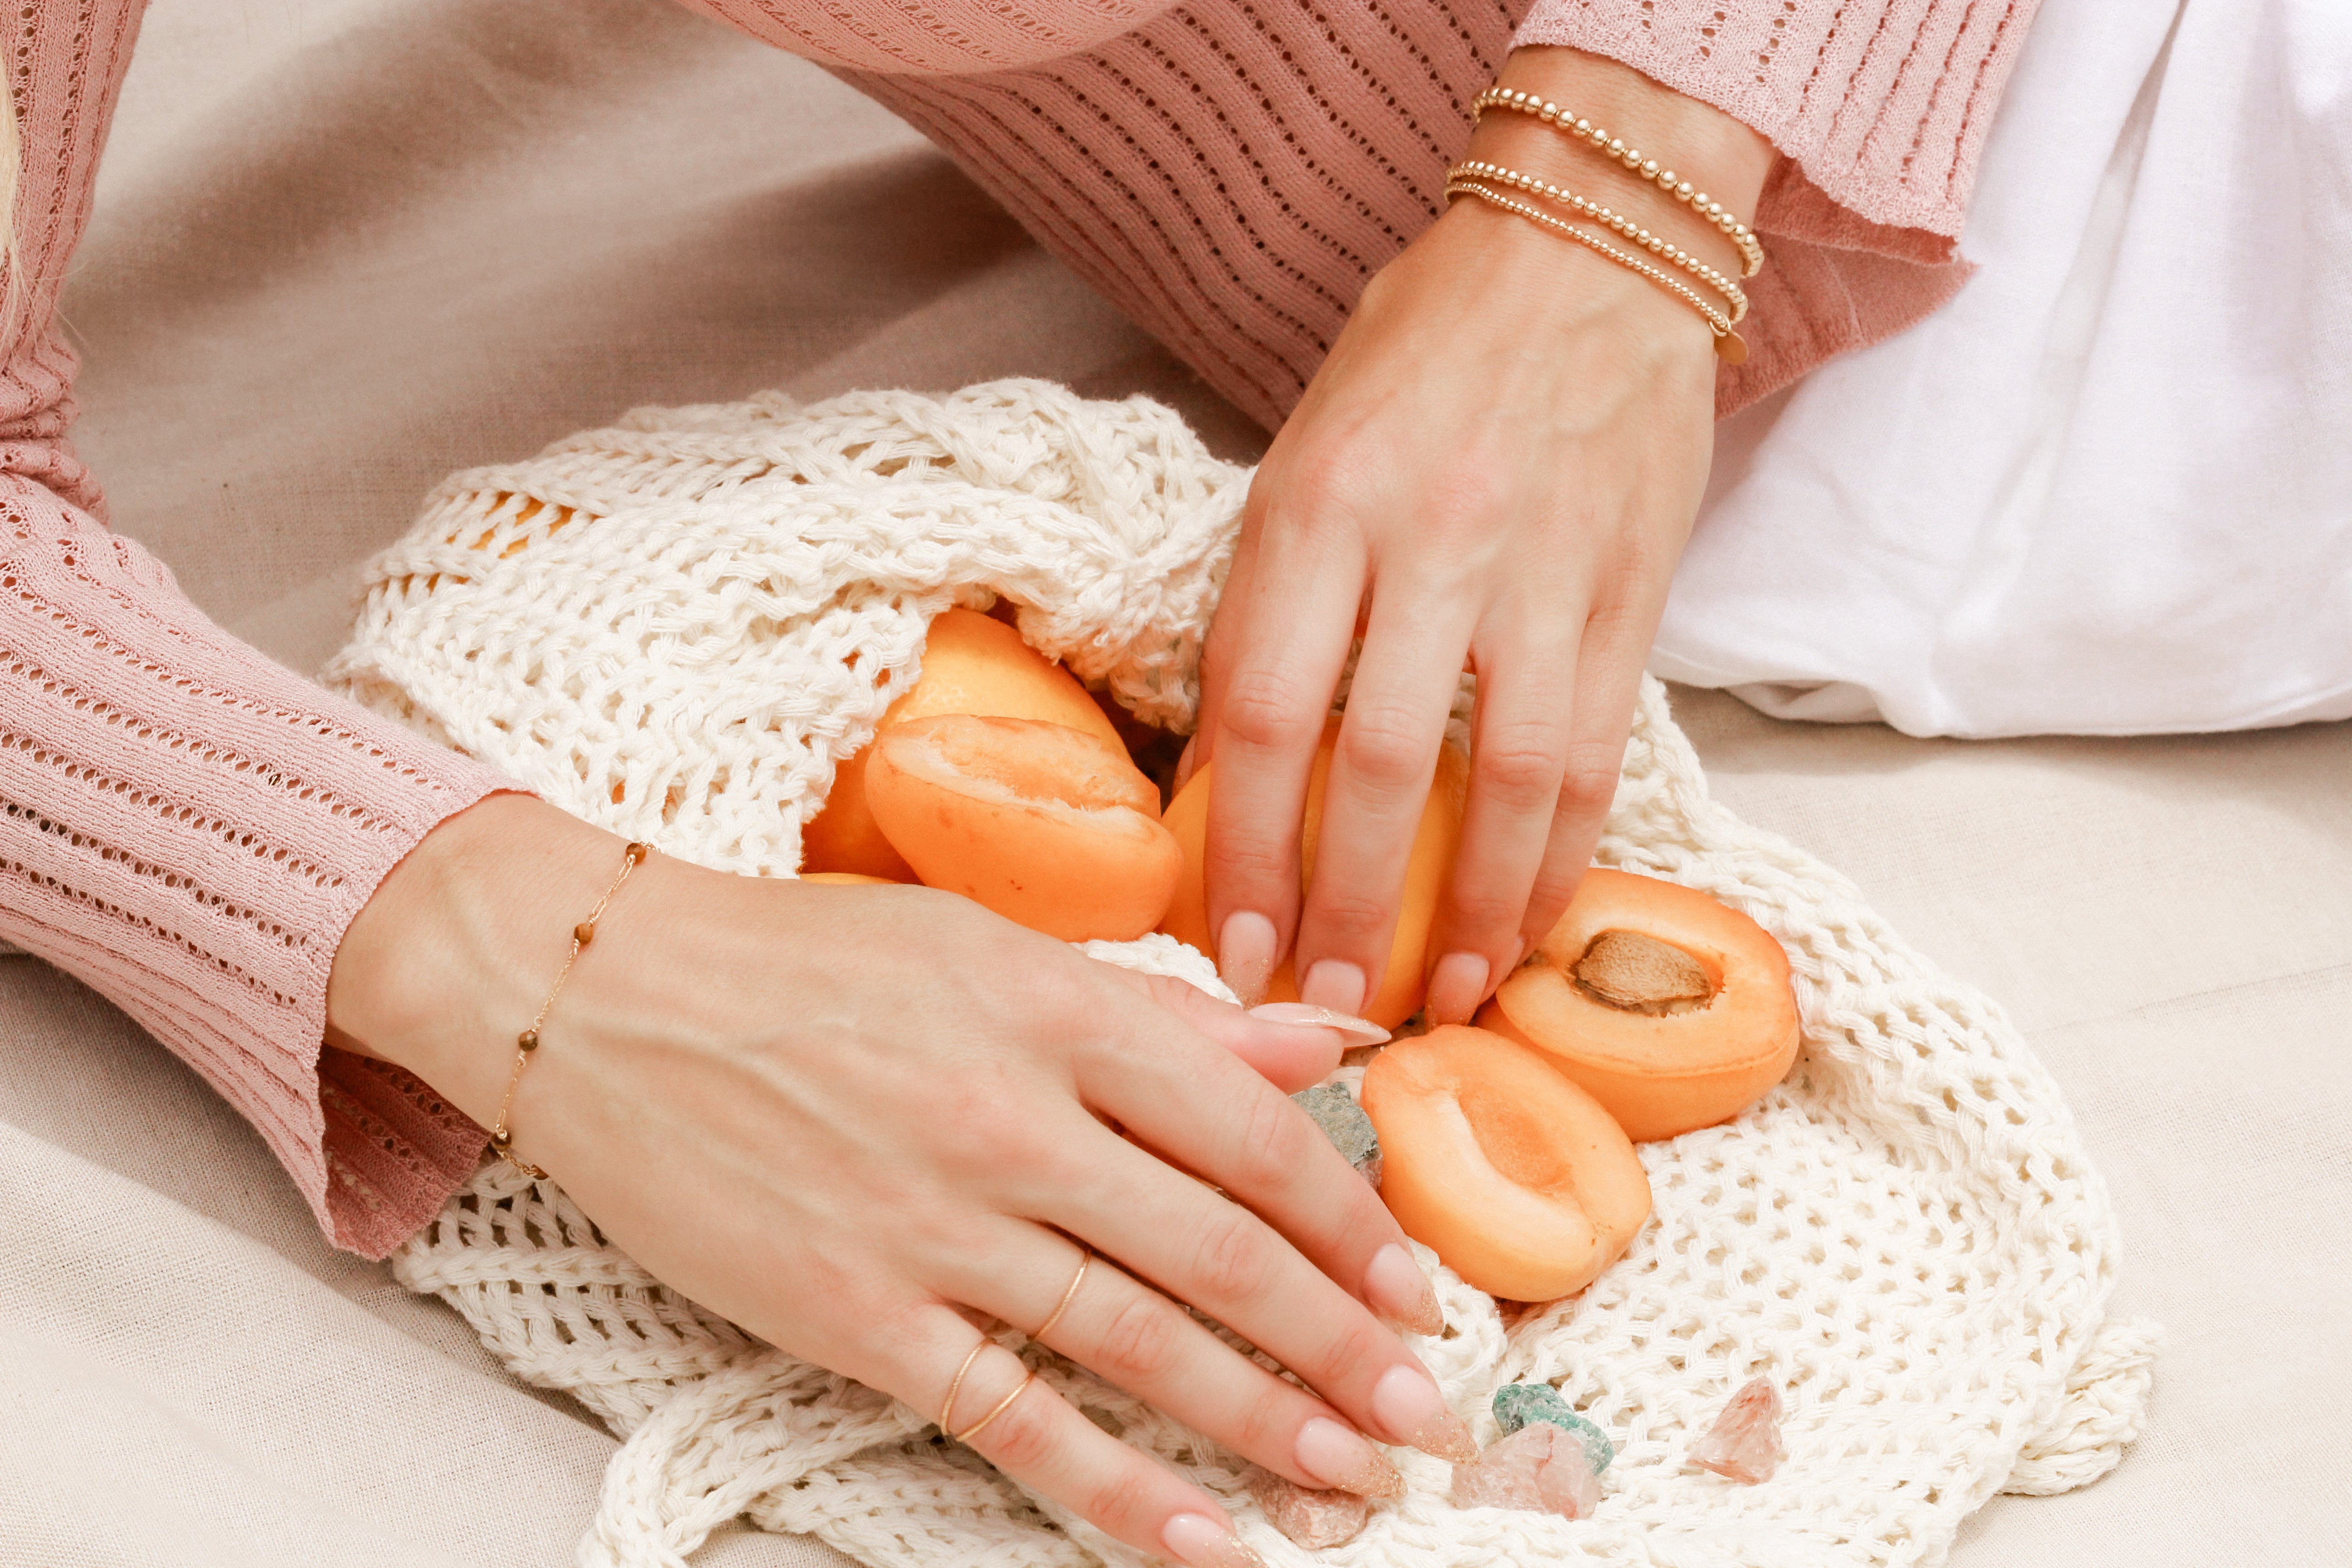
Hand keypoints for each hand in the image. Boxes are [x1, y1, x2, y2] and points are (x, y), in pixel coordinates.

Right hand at [328, 794, 1467, 1565]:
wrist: (599, 994)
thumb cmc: (804, 959)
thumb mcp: (988, 948)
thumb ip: (1155, 1010)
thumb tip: (1313, 1043)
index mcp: (1054, 1013)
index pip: (1248, 1128)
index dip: (1348, 1217)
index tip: (1417, 1284)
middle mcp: (1011, 1122)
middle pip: (1218, 1252)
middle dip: (1341, 1345)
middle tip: (1431, 1415)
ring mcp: (933, 1227)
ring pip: (1139, 1346)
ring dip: (1264, 1425)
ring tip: (1357, 1483)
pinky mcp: (857, 1314)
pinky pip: (1014, 1417)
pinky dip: (1115, 1489)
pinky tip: (1203, 1540)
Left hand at [1188, 48, 1770, 1024]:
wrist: (1586, 247)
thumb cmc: (1420, 349)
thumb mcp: (1304, 448)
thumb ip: (1274, 591)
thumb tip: (1233, 758)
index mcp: (1318, 507)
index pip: (1261, 713)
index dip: (1240, 849)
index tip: (1229, 944)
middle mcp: (1426, 544)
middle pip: (1374, 769)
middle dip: (1342, 907)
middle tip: (1317, 1000)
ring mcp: (1538, 572)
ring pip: (1504, 781)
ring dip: (1467, 909)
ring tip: (1433, 996)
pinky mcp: (1626, 593)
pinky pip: (1593, 754)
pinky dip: (1560, 857)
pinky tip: (1526, 925)